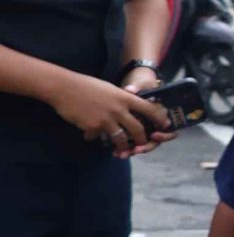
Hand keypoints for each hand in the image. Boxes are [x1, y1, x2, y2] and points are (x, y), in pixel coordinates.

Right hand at [49, 71, 170, 151]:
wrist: (64, 88)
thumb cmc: (86, 86)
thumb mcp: (109, 89)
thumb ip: (120, 100)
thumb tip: (127, 109)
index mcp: (125, 97)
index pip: (149, 108)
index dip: (159, 118)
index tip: (165, 125)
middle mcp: (119, 109)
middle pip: (138, 128)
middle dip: (143, 139)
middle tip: (143, 143)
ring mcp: (106, 119)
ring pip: (121, 138)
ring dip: (123, 146)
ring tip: (122, 150)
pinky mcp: (93, 127)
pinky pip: (98, 136)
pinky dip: (94, 138)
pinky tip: (89, 137)